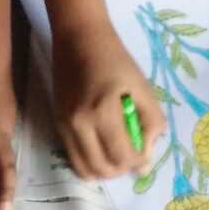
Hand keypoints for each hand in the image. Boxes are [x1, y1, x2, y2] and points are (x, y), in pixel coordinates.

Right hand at [50, 21, 164, 179]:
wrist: (79, 38)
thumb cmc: (115, 60)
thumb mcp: (142, 87)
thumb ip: (151, 121)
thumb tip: (148, 155)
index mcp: (103, 111)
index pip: (122, 156)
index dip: (138, 163)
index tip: (146, 157)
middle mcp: (79, 124)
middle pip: (102, 168)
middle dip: (121, 170)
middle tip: (133, 159)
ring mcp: (65, 125)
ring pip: (84, 169)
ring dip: (104, 170)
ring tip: (117, 157)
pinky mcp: (58, 123)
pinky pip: (73, 157)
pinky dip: (90, 162)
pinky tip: (102, 149)